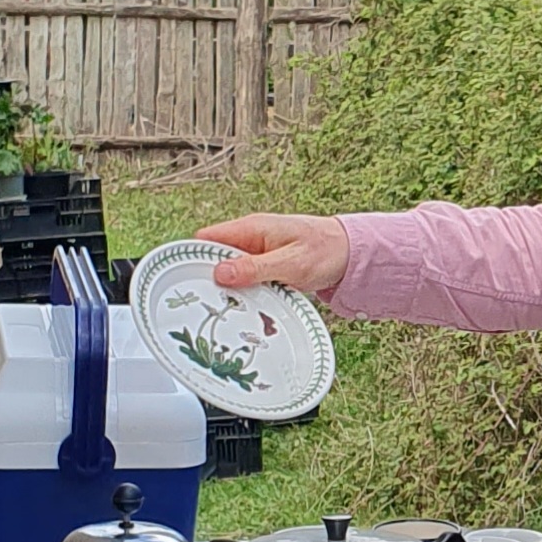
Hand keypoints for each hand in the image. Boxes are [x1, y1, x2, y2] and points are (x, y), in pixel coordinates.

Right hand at [199, 213, 349, 299]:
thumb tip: (220, 272)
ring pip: (231, 274)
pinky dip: (247, 294)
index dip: (194, 258)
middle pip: (215, 259)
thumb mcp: (290, 263)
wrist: (352, 254)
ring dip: (232, 291)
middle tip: (211, 305)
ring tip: (230, 312)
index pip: (207, 239)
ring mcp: (258, 255)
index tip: (189, 282)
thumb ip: (255, 268)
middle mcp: (251, 240)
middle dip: (212, 280)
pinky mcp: (266, 269)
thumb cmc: (326, 251)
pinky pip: (248, 281)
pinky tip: (250, 310)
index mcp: (252, 229)